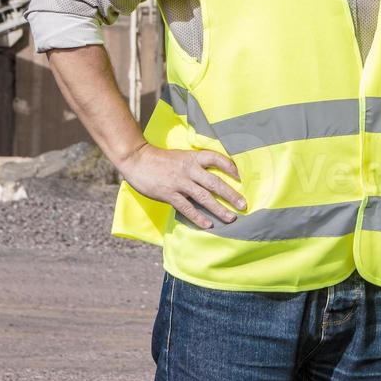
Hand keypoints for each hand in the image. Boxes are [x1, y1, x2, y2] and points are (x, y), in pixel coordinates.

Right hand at [115, 144, 245, 228]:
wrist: (137, 159)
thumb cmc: (160, 159)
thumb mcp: (180, 156)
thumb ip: (194, 165)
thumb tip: (210, 177)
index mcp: (192, 157)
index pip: (216, 159)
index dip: (230, 166)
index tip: (241, 176)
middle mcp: (189, 169)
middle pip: (214, 182)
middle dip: (231, 194)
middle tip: (243, 204)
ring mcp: (179, 182)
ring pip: (204, 197)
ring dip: (219, 209)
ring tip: (231, 218)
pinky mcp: (169, 194)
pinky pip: (187, 207)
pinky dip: (198, 217)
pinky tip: (208, 224)